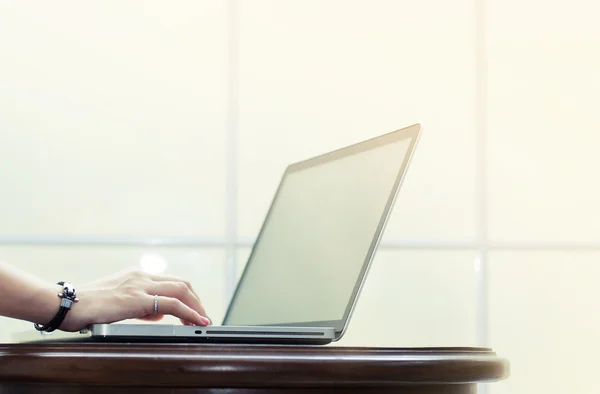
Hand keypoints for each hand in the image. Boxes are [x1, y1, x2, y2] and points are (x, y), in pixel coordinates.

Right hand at [59, 268, 210, 331]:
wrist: (66, 304)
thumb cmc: (87, 306)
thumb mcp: (118, 302)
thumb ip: (140, 306)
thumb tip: (158, 315)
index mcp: (137, 275)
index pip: (171, 282)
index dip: (188, 296)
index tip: (195, 309)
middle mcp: (141, 276)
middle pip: (181, 283)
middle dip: (197, 300)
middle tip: (203, 316)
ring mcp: (140, 285)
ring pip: (181, 290)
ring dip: (196, 306)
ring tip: (202, 320)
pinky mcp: (137, 298)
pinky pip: (172, 304)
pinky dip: (189, 312)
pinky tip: (196, 321)